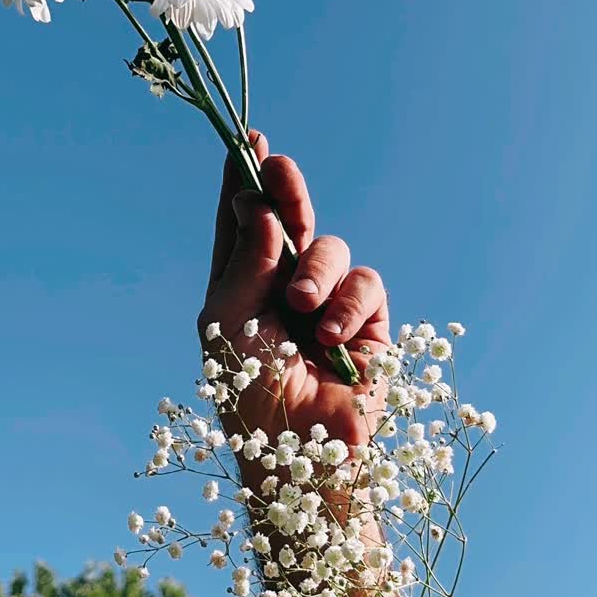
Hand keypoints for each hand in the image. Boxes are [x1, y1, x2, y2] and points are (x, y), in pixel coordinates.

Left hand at [198, 132, 390, 461]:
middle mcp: (284, 289)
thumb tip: (258, 203)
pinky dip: (347, 302)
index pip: (243, 224)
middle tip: (277, 166)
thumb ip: (245, 259)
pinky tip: (331, 332)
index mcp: (241, 287)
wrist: (298, 454)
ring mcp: (328, 304)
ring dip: (314, 268)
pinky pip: (365, 282)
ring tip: (300, 306)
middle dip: (286, 190)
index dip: (245, 182)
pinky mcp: (369, 323)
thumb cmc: (248, 394)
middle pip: (290, 220)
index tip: (248, 141)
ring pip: (330, 247)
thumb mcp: (227, 321)